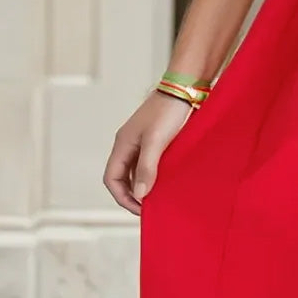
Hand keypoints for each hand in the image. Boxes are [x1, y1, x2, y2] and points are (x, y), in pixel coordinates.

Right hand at [103, 90, 192, 215]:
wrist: (186, 87)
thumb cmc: (169, 111)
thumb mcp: (156, 141)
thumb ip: (146, 167)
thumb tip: (140, 195)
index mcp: (122, 144)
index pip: (112, 179)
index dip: (123, 197)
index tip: (141, 209)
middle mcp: (129, 144)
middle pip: (122, 177)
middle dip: (133, 195)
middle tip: (151, 208)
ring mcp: (142, 141)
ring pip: (136, 170)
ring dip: (144, 185)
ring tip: (160, 197)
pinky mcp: (157, 139)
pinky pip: (149, 163)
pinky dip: (154, 174)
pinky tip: (168, 180)